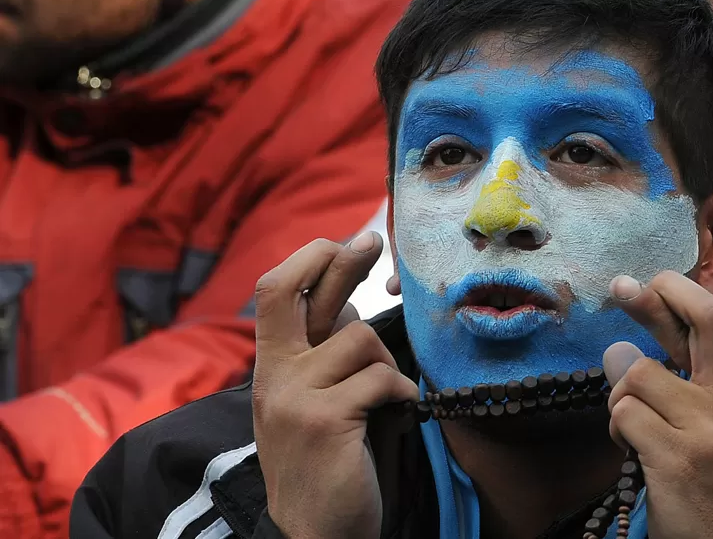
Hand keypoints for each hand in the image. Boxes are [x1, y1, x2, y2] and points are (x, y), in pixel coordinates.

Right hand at [252, 233, 418, 538]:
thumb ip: (322, 357)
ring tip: (390, 397)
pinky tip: (403, 416)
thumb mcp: (312, 403)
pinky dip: (404, 395)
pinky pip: (382, 380)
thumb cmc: (325, 465)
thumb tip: (350, 306)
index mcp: (271, 368)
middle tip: (373, 239)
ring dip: (388, 363)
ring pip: (358, 340)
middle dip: (337, 258)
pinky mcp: (324, 420)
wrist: (314, 534)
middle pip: (290, 292)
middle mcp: (273, 376)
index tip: (342, 243)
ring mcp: (294, 397)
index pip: (274, 294)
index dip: (307, 260)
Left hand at [603, 271, 712, 538]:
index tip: (647, 280)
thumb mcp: (712, 429)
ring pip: (638, 374)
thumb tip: (618, 347)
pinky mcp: (680, 459)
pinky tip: (632, 451)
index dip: (680, 292)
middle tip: (624, 288)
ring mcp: (710, 431)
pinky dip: (617, 429)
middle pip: (710, 321)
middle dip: (659, 295)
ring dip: (620, 398)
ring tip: (633, 430)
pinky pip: (625, 415)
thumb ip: (673, 384)